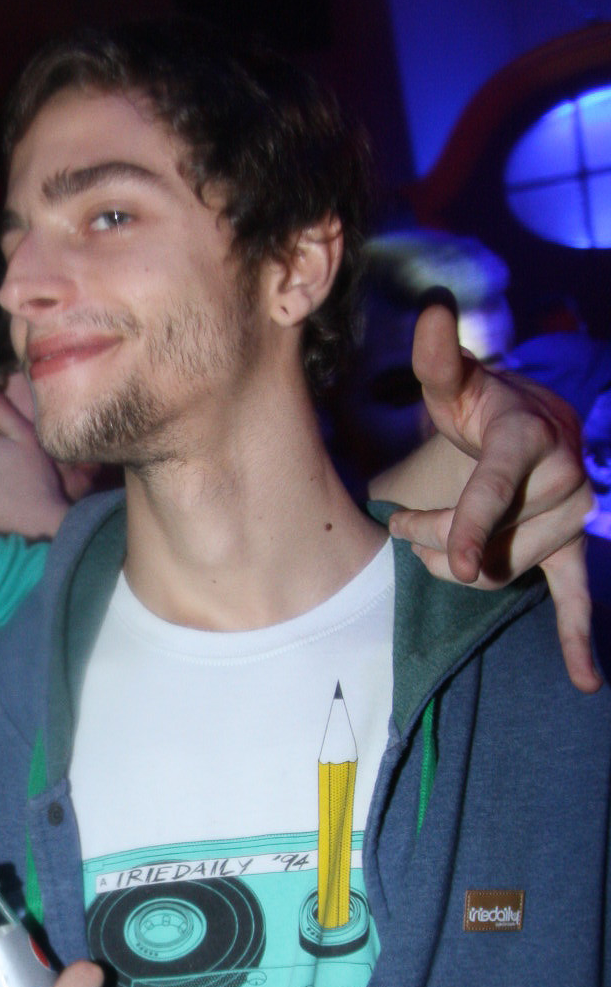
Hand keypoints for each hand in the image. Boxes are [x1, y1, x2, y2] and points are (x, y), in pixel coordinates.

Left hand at [378, 302, 598, 692]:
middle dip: (435, 538)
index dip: (469, 522)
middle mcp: (562, 477)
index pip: (495, 487)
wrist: (533, 423)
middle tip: (401, 522)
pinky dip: (579, 637)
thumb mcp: (457, 385)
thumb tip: (432, 309)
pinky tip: (585, 678)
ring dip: (458, 566)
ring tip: (431, 541)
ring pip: (502, 570)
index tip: (451, 556)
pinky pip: (576, 594)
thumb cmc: (482, 406)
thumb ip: (439, 358)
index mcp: (528, 436)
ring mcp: (572, 515)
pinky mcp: (572, 544)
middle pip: (486, 538)